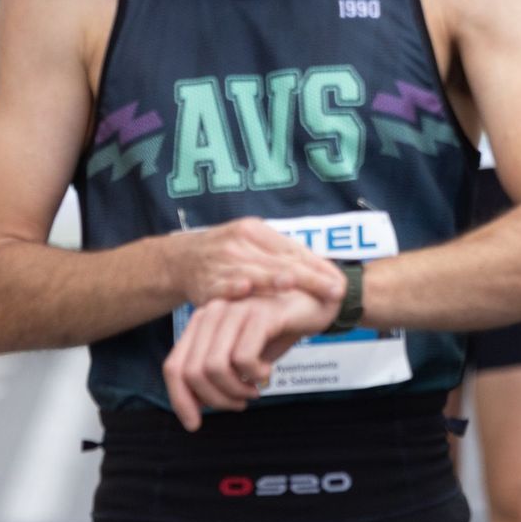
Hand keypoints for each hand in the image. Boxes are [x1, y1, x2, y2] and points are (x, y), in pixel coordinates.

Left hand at [162, 287, 340, 429]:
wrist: (315, 302)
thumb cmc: (276, 331)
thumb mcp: (241, 353)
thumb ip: (216, 373)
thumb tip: (195, 405)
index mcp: (202, 321)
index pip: (174, 367)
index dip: (180, 400)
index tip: (195, 424)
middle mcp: (213, 312)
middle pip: (192, 372)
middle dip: (215, 399)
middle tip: (239, 403)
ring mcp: (235, 310)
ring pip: (214, 368)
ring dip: (235, 390)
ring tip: (253, 389)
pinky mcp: (260, 313)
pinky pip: (244, 358)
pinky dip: (255, 375)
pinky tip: (267, 372)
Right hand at [166, 216, 346, 308]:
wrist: (179, 261)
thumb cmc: (226, 254)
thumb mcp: (251, 245)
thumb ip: (281, 256)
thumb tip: (323, 270)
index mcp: (255, 230)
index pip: (293, 249)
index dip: (318, 265)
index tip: (341, 281)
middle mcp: (240, 243)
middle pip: (279, 261)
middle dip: (309, 278)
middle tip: (334, 291)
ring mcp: (221, 262)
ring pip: (253, 272)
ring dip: (275, 279)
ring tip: (296, 284)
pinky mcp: (205, 283)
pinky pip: (221, 286)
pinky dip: (233, 287)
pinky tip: (245, 289)